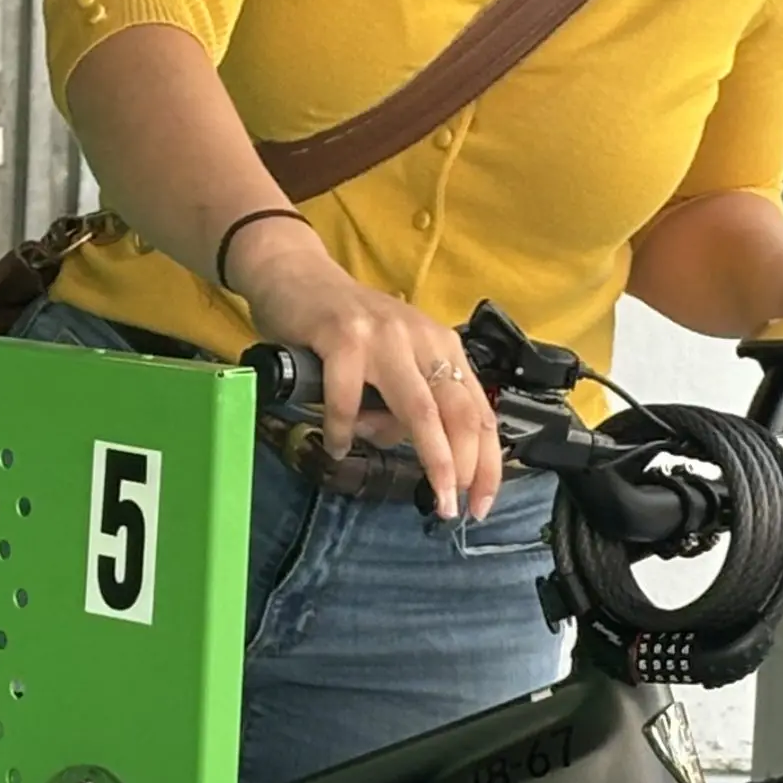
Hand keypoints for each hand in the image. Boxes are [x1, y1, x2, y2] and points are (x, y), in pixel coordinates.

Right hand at [234, 221, 505, 518]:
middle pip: (459, 414)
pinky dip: (345, 431)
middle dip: (465, 468)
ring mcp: (384, 336)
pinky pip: (349, 400)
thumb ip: (407, 405)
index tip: (481, 503)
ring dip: (431, 459)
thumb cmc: (345, 330)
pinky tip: (338, 446)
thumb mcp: (392, 363)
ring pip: (419, 410)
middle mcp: (422, 339)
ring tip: (429, 494)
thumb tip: (411, 451)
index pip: (479, 412)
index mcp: (442, 347)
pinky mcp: (343, 336)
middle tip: (454, 507)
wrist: (295, 275)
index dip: (487, 462)